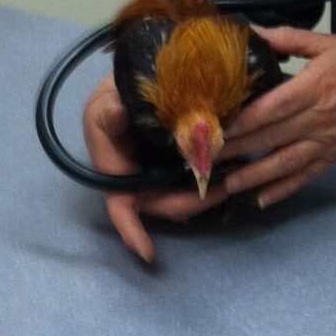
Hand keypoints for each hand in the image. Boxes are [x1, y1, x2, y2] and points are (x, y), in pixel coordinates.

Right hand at [81, 72, 230, 263]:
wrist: (133, 82)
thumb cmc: (113, 95)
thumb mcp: (106, 100)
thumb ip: (109, 111)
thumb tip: (115, 115)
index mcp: (114, 169)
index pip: (121, 205)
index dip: (132, 230)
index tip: (148, 252)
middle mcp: (136, 178)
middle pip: (162, 203)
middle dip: (191, 202)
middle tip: (223, 189)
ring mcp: (156, 172)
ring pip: (179, 192)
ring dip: (202, 192)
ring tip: (230, 181)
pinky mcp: (174, 162)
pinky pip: (190, 175)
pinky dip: (207, 175)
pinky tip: (228, 167)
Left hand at [218, 28, 335, 208]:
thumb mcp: (329, 43)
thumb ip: (289, 39)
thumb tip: (253, 32)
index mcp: (317, 86)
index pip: (275, 107)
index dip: (246, 119)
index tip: (219, 127)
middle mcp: (320, 118)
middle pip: (273, 136)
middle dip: (238, 149)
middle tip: (206, 158)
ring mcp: (327, 142)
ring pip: (285, 162)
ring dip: (254, 175)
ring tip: (226, 184)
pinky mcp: (334, 157)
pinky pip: (305, 176)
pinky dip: (283, 190)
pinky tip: (261, 200)